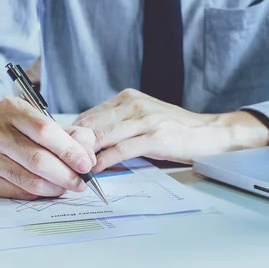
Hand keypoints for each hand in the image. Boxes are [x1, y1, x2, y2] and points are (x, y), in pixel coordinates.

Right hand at [0, 97, 96, 198]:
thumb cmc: (16, 130)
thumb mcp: (41, 121)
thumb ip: (70, 134)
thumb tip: (89, 155)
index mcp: (10, 108)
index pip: (44, 130)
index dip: (69, 149)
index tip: (86, 163)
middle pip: (37, 158)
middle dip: (65, 174)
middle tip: (82, 182)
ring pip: (28, 179)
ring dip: (54, 187)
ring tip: (67, 187)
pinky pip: (17, 191)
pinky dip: (38, 194)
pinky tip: (48, 189)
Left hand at [74, 89, 268, 172]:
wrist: (209, 132)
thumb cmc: (173, 128)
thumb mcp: (142, 118)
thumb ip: (117, 124)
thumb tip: (87, 139)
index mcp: (127, 98)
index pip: (89, 114)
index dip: (72, 133)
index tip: (60, 149)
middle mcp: (133, 104)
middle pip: (92, 123)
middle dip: (74, 143)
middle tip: (59, 160)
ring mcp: (144, 120)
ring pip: (103, 135)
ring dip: (85, 153)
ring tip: (72, 167)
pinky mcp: (154, 137)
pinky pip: (121, 149)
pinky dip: (104, 160)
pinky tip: (94, 169)